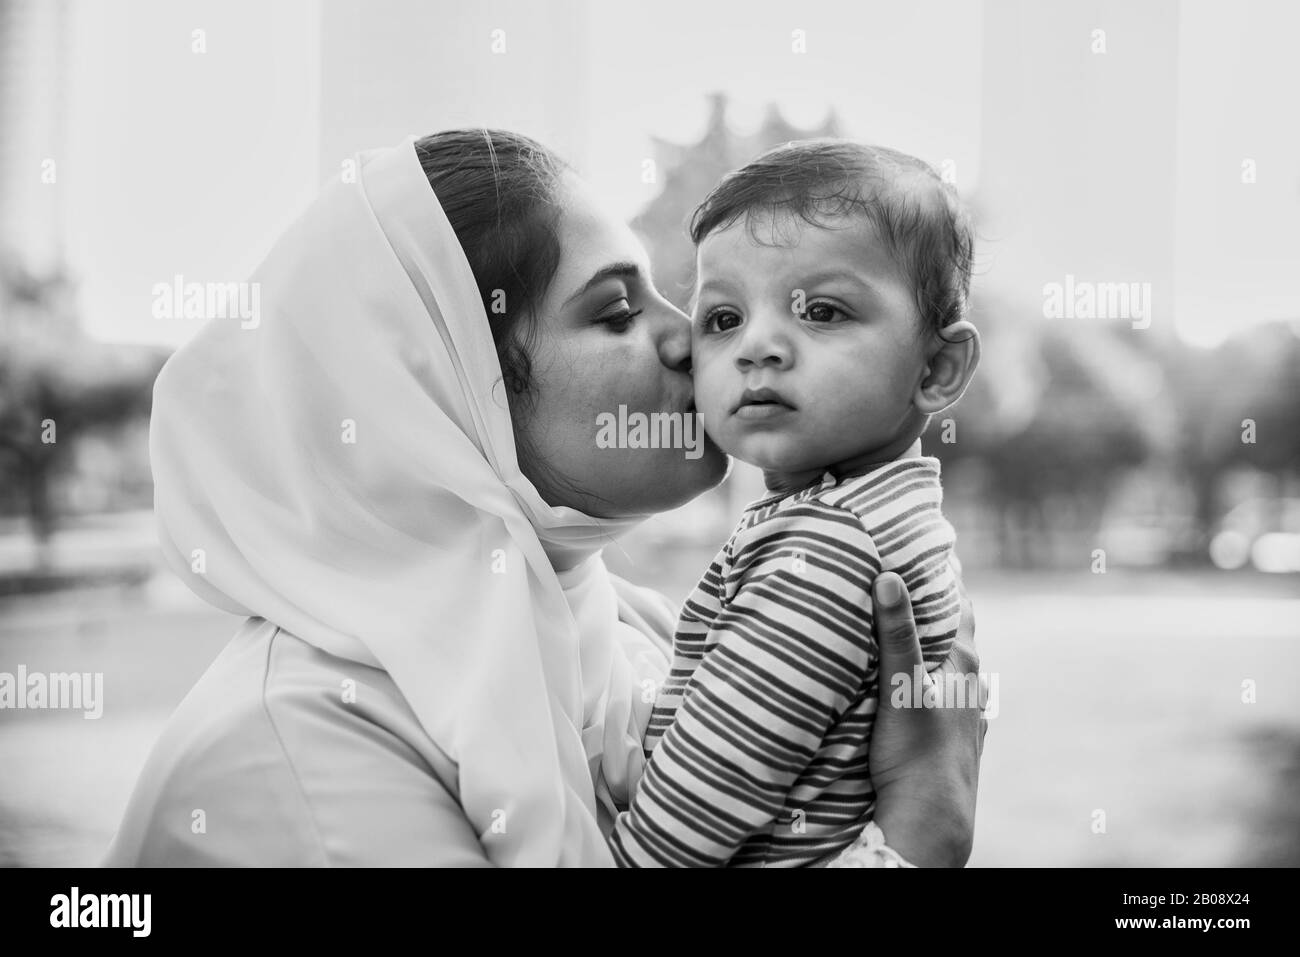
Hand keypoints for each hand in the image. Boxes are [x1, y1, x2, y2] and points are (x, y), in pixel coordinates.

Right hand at [867, 557, 984, 866]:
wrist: (931, 820)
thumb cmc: (916, 754)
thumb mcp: (901, 687)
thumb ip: (895, 634)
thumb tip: (888, 576)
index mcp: (962, 664)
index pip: (956, 604)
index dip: (939, 577)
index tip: (917, 550)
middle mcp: (971, 685)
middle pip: (953, 633)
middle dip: (928, 609)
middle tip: (897, 580)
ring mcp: (965, 715)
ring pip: (948, 667)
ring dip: (926, 648)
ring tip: (898, 629)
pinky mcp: (953, 740)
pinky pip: (941, 697)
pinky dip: (926, 680)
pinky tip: (910, 685)